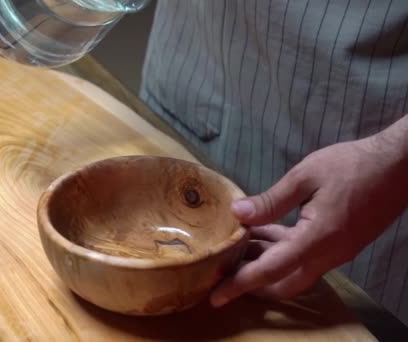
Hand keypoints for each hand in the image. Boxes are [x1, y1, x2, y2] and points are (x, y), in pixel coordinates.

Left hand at [209, 116, 407, 306]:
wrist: (399, 164)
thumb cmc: (353, 165)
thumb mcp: (306, 176)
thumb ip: (271, 200)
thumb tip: (237, 213)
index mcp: (317, 239)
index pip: (271, 270)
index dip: (240, 283)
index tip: (216, 296)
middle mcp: (328, 254)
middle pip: (284, 283)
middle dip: (252, 282)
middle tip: (224, 271)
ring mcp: (336, 251)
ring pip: (294, 270)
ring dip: (266, 261)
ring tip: (235, 244)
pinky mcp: (340, 243)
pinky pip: (305, 256)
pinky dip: (282, 249)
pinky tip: (262, 230)